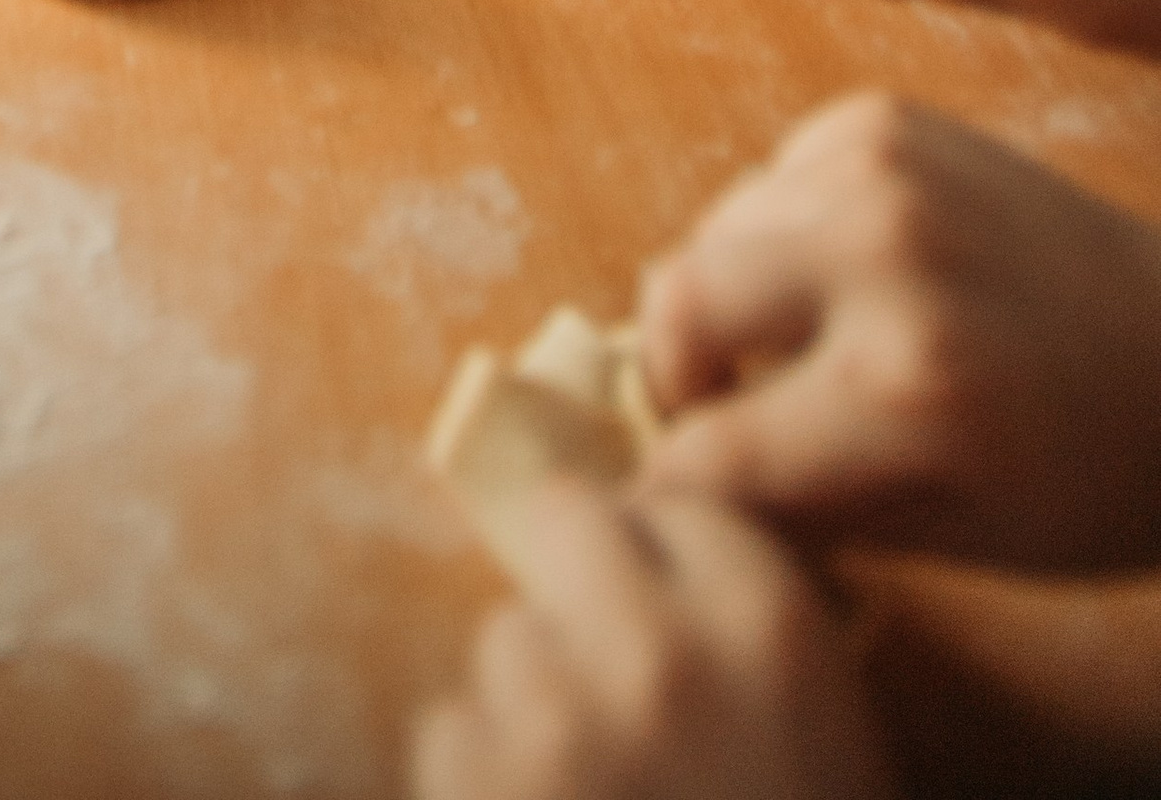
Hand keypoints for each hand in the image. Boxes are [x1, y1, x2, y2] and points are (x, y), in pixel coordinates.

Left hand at [409, 480, 890, 799]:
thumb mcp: (826, 748)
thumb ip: (741, 643)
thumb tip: (640, 556)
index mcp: (770, 626)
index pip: (673, 504)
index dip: (659, 561)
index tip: (659, 611)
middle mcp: (658, 643)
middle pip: (563, 523)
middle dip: (574, 589)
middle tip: (603, 680)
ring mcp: (554, 713)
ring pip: (502, 643)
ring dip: (530, 706)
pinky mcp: (472, 781)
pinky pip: (450, 733)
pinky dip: (482, 785)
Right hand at [639, 91, 1160, 569]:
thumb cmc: (1090, 476)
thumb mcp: (956, 539)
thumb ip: (805, 509)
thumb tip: (678, 493)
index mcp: (901, 387)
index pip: (712, 449)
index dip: (682, 488)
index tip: (682, 497)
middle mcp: (878, 256)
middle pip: (678, 303)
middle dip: (680, 373)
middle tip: (725, 410)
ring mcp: (880, 169)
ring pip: (712, 230)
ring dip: (730, 294)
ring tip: (798, 343)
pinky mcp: (883, 117)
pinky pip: (771, 177)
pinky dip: (784, 231)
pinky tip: (850, 272)